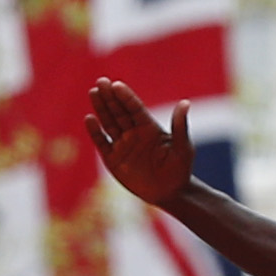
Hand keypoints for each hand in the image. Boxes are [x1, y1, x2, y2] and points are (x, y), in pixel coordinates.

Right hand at [87, 77, 193, 205]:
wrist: (170, 193)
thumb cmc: (180, 170)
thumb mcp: (183, 148)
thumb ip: (180, 126)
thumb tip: (186, 103)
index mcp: (149, 128)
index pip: (135, 108)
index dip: (126, 97)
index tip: (117, 85)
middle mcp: (134, 133)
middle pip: (119, 111)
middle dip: (110, 97)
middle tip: (101, 82)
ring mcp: (123, 145)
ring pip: (109, 123)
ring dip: (101, 108)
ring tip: (93, 92)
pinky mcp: (113, 159)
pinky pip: (102, 142)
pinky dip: (95, 131)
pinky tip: (90, 119)